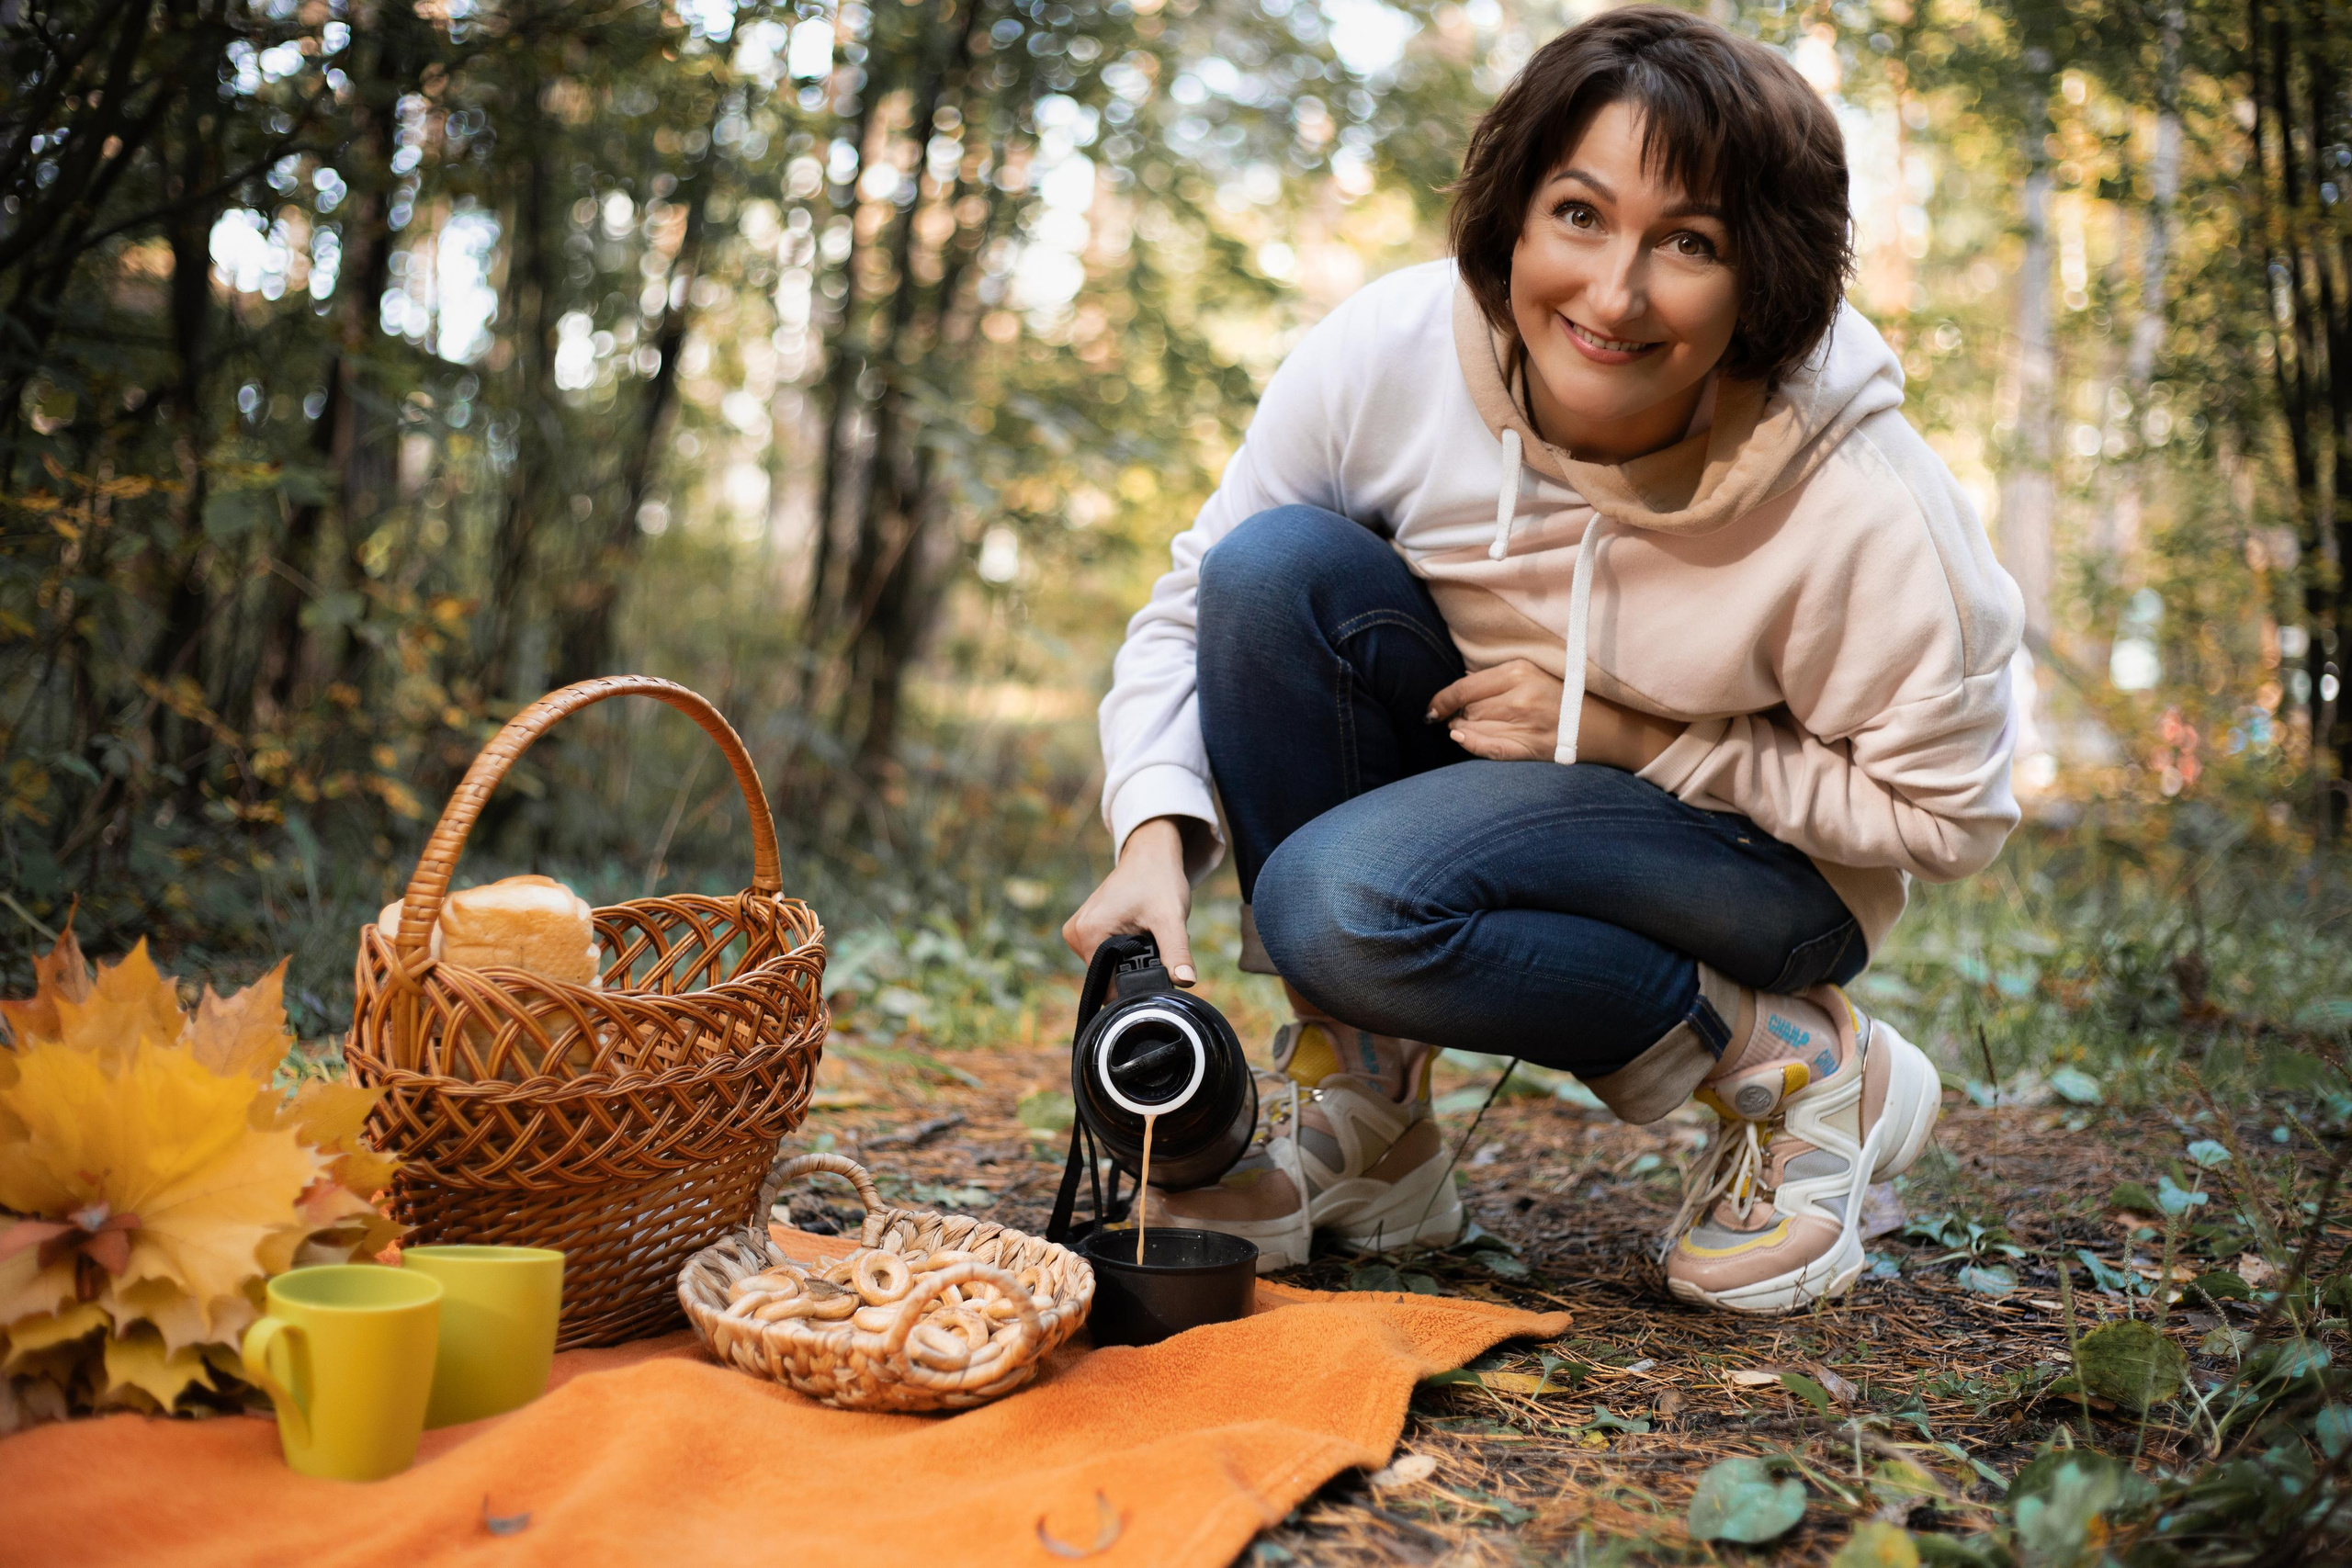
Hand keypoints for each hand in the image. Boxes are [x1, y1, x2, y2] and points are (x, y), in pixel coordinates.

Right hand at [1062, 816, 1196, 984]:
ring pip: (1109, 967)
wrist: (1151, 854)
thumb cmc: (1158, 880)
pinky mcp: (1084, 930)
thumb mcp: (1170, 918)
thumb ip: (1176, 952)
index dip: (1136, 985)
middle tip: (1156, 942)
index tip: (1157, 965)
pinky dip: (1126, 950)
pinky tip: (1139, 930)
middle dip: (1136, 969)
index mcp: (1088, 933)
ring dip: (1133, 960)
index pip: (1108, 987)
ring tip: (1148, 933)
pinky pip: (1106, 954)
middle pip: (1109, 977)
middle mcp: (1075, 934)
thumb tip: (1186, 981)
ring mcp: (1077, 932)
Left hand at [1427, 660, 1684, 770]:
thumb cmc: (1567, 696)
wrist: (1607, 725)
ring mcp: (1525, 724)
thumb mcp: (1534, 673)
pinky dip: (1472, 745)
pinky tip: (1464, 740)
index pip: (1463, 688)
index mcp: (1519, 671)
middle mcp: (1520, 696)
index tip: (1432, 708)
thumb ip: (1497, 679)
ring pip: (1474, 728)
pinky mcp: (1531, 747)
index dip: (1441, 700)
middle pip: (1467, 709)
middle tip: (1468, 718)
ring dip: (1466, 730)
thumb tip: (1458, 692)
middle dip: (1461, 715)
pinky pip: (1489, 749)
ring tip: (1476, 729)